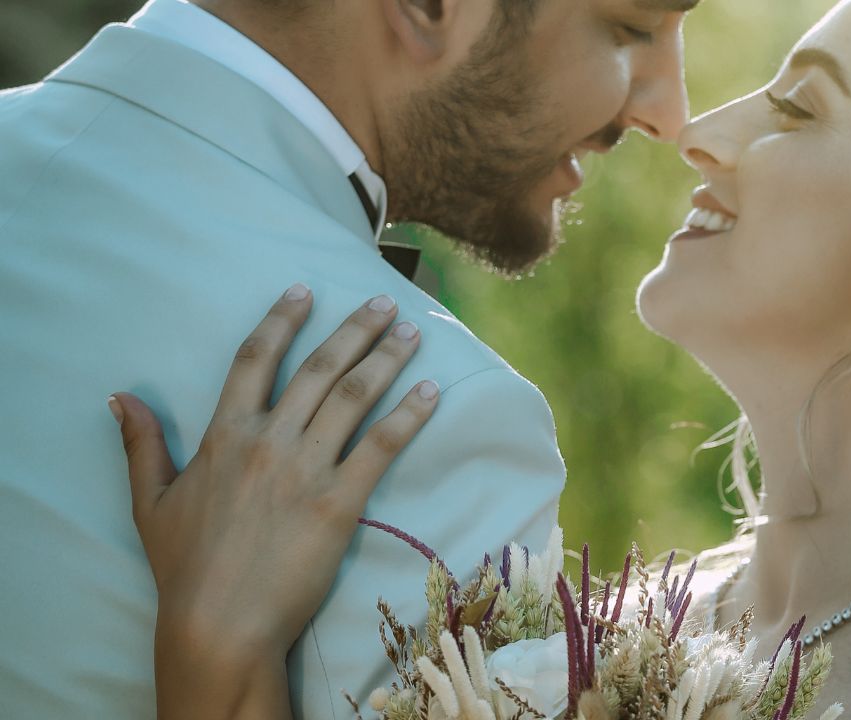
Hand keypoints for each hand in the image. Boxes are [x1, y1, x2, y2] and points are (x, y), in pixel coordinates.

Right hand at [109, 284, 438, 707]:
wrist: (219, 622)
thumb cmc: (185, 567)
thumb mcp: (150, 501)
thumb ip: (141, 444)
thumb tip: (121, 396)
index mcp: (224, 435)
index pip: (255, 359)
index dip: (281, 320)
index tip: (305, 290)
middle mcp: (269, 440)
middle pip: (318, 368)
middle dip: (355, 329)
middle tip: (384, 302)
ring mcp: (306, 468)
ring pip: (354, 396)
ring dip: (387, 359)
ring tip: (413, 333)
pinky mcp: (340, 501)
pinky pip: (381, 446)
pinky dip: (409, 415)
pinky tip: (431, 391)